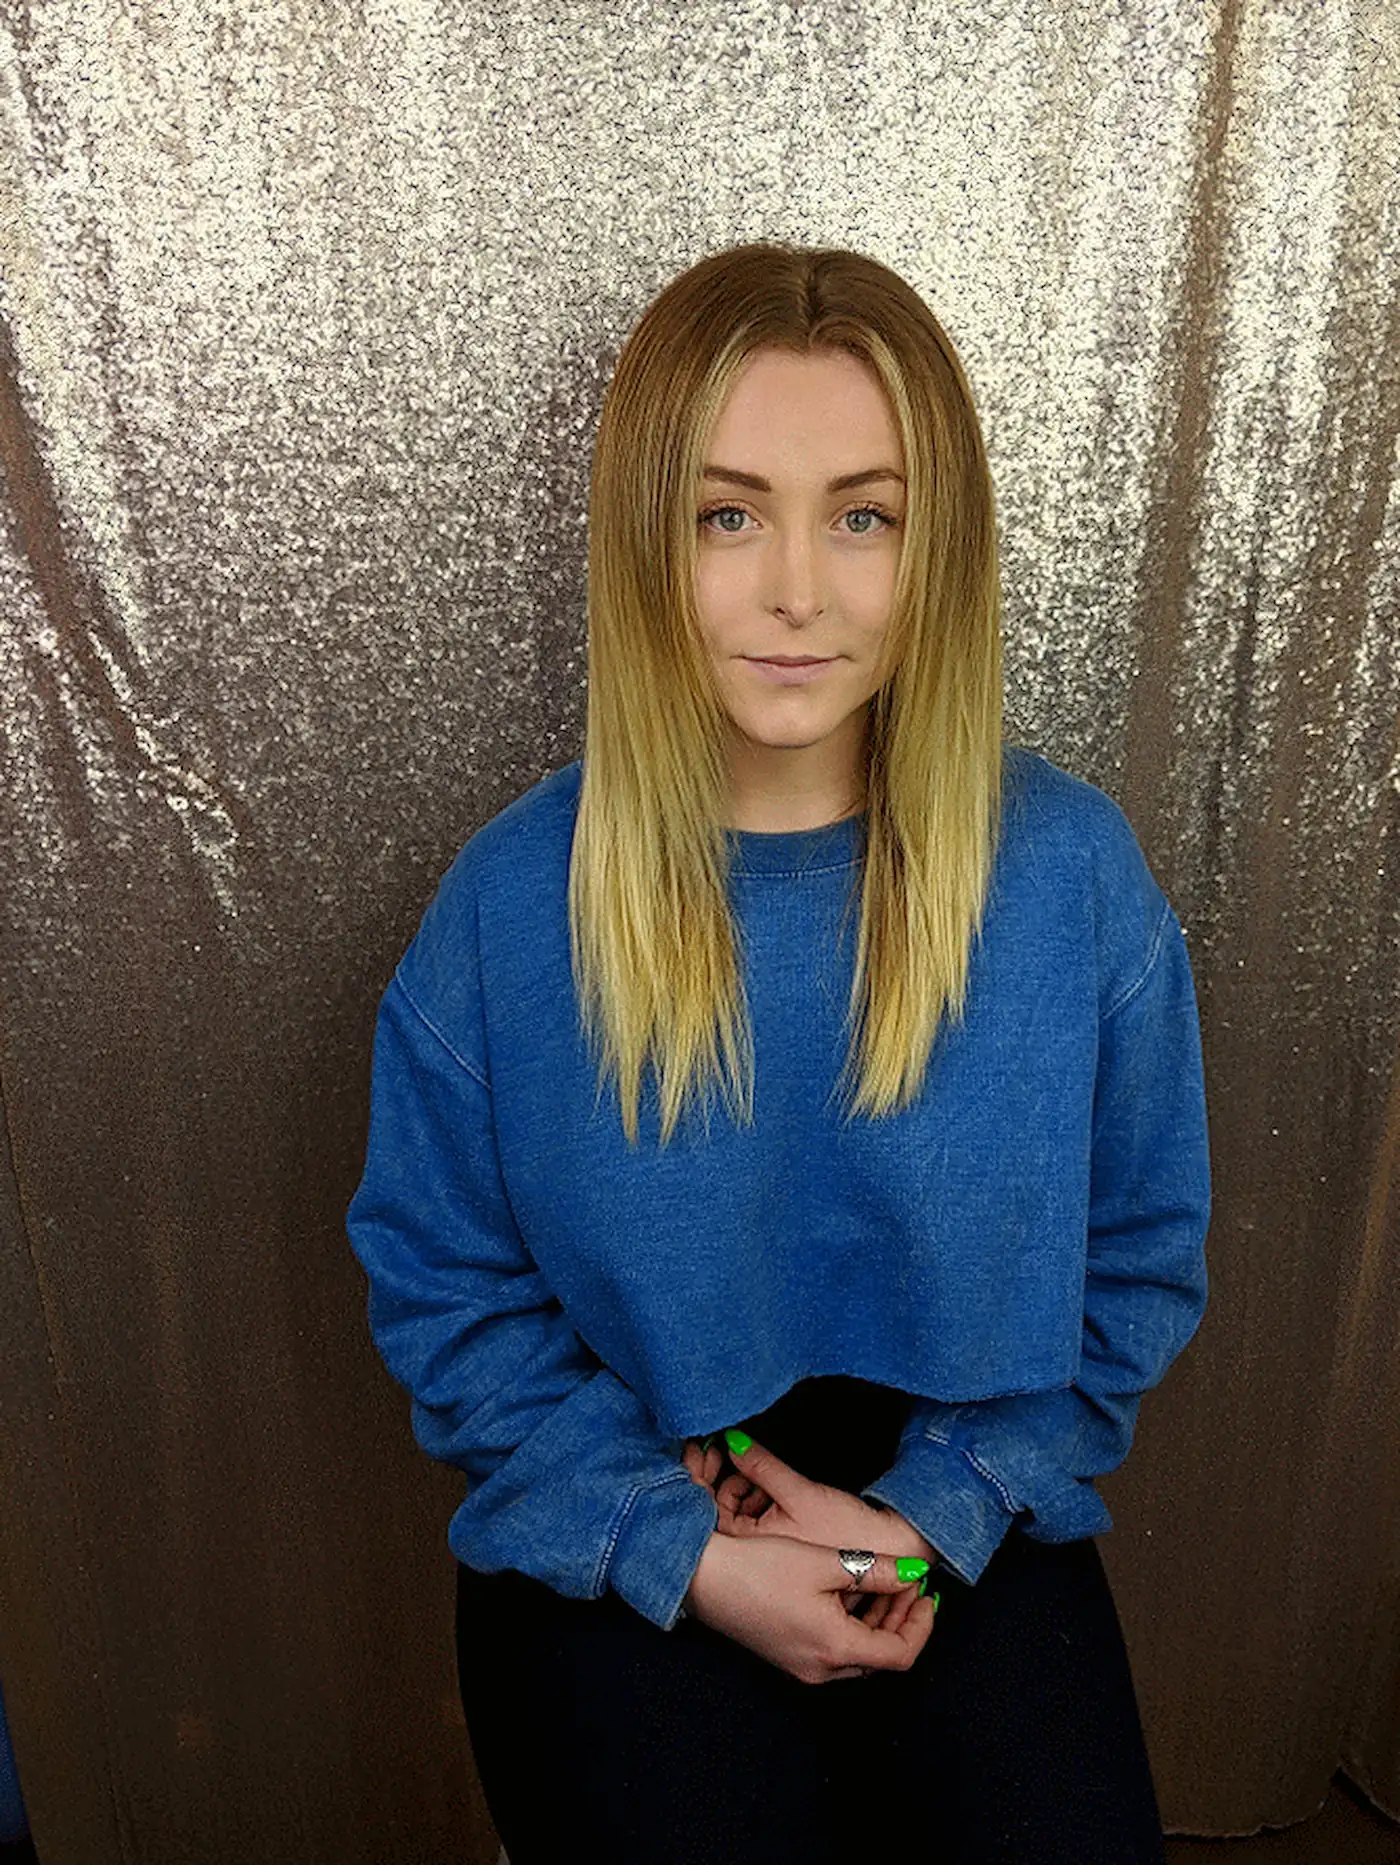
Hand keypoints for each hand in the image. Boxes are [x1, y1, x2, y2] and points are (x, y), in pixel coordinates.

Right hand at [682, 1529, 936, 1684]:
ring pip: (858, 1652)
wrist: (704, 1577)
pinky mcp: (788, 1655)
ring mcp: (802, 1666)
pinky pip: (834, 1649)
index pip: (900, 1654)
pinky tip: (849, 1590)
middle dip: (902, 1618)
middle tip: (909, 1581)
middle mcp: (821, 1669)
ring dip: (878, 1619)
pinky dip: (853, 1623)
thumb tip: (915, 1573)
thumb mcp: (825, 1562)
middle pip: (880, 1655)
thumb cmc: (760, 1567)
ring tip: (884, 1580)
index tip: (928, 1594)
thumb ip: (877, 1571)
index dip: (921, 1625)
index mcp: (836, 1649)